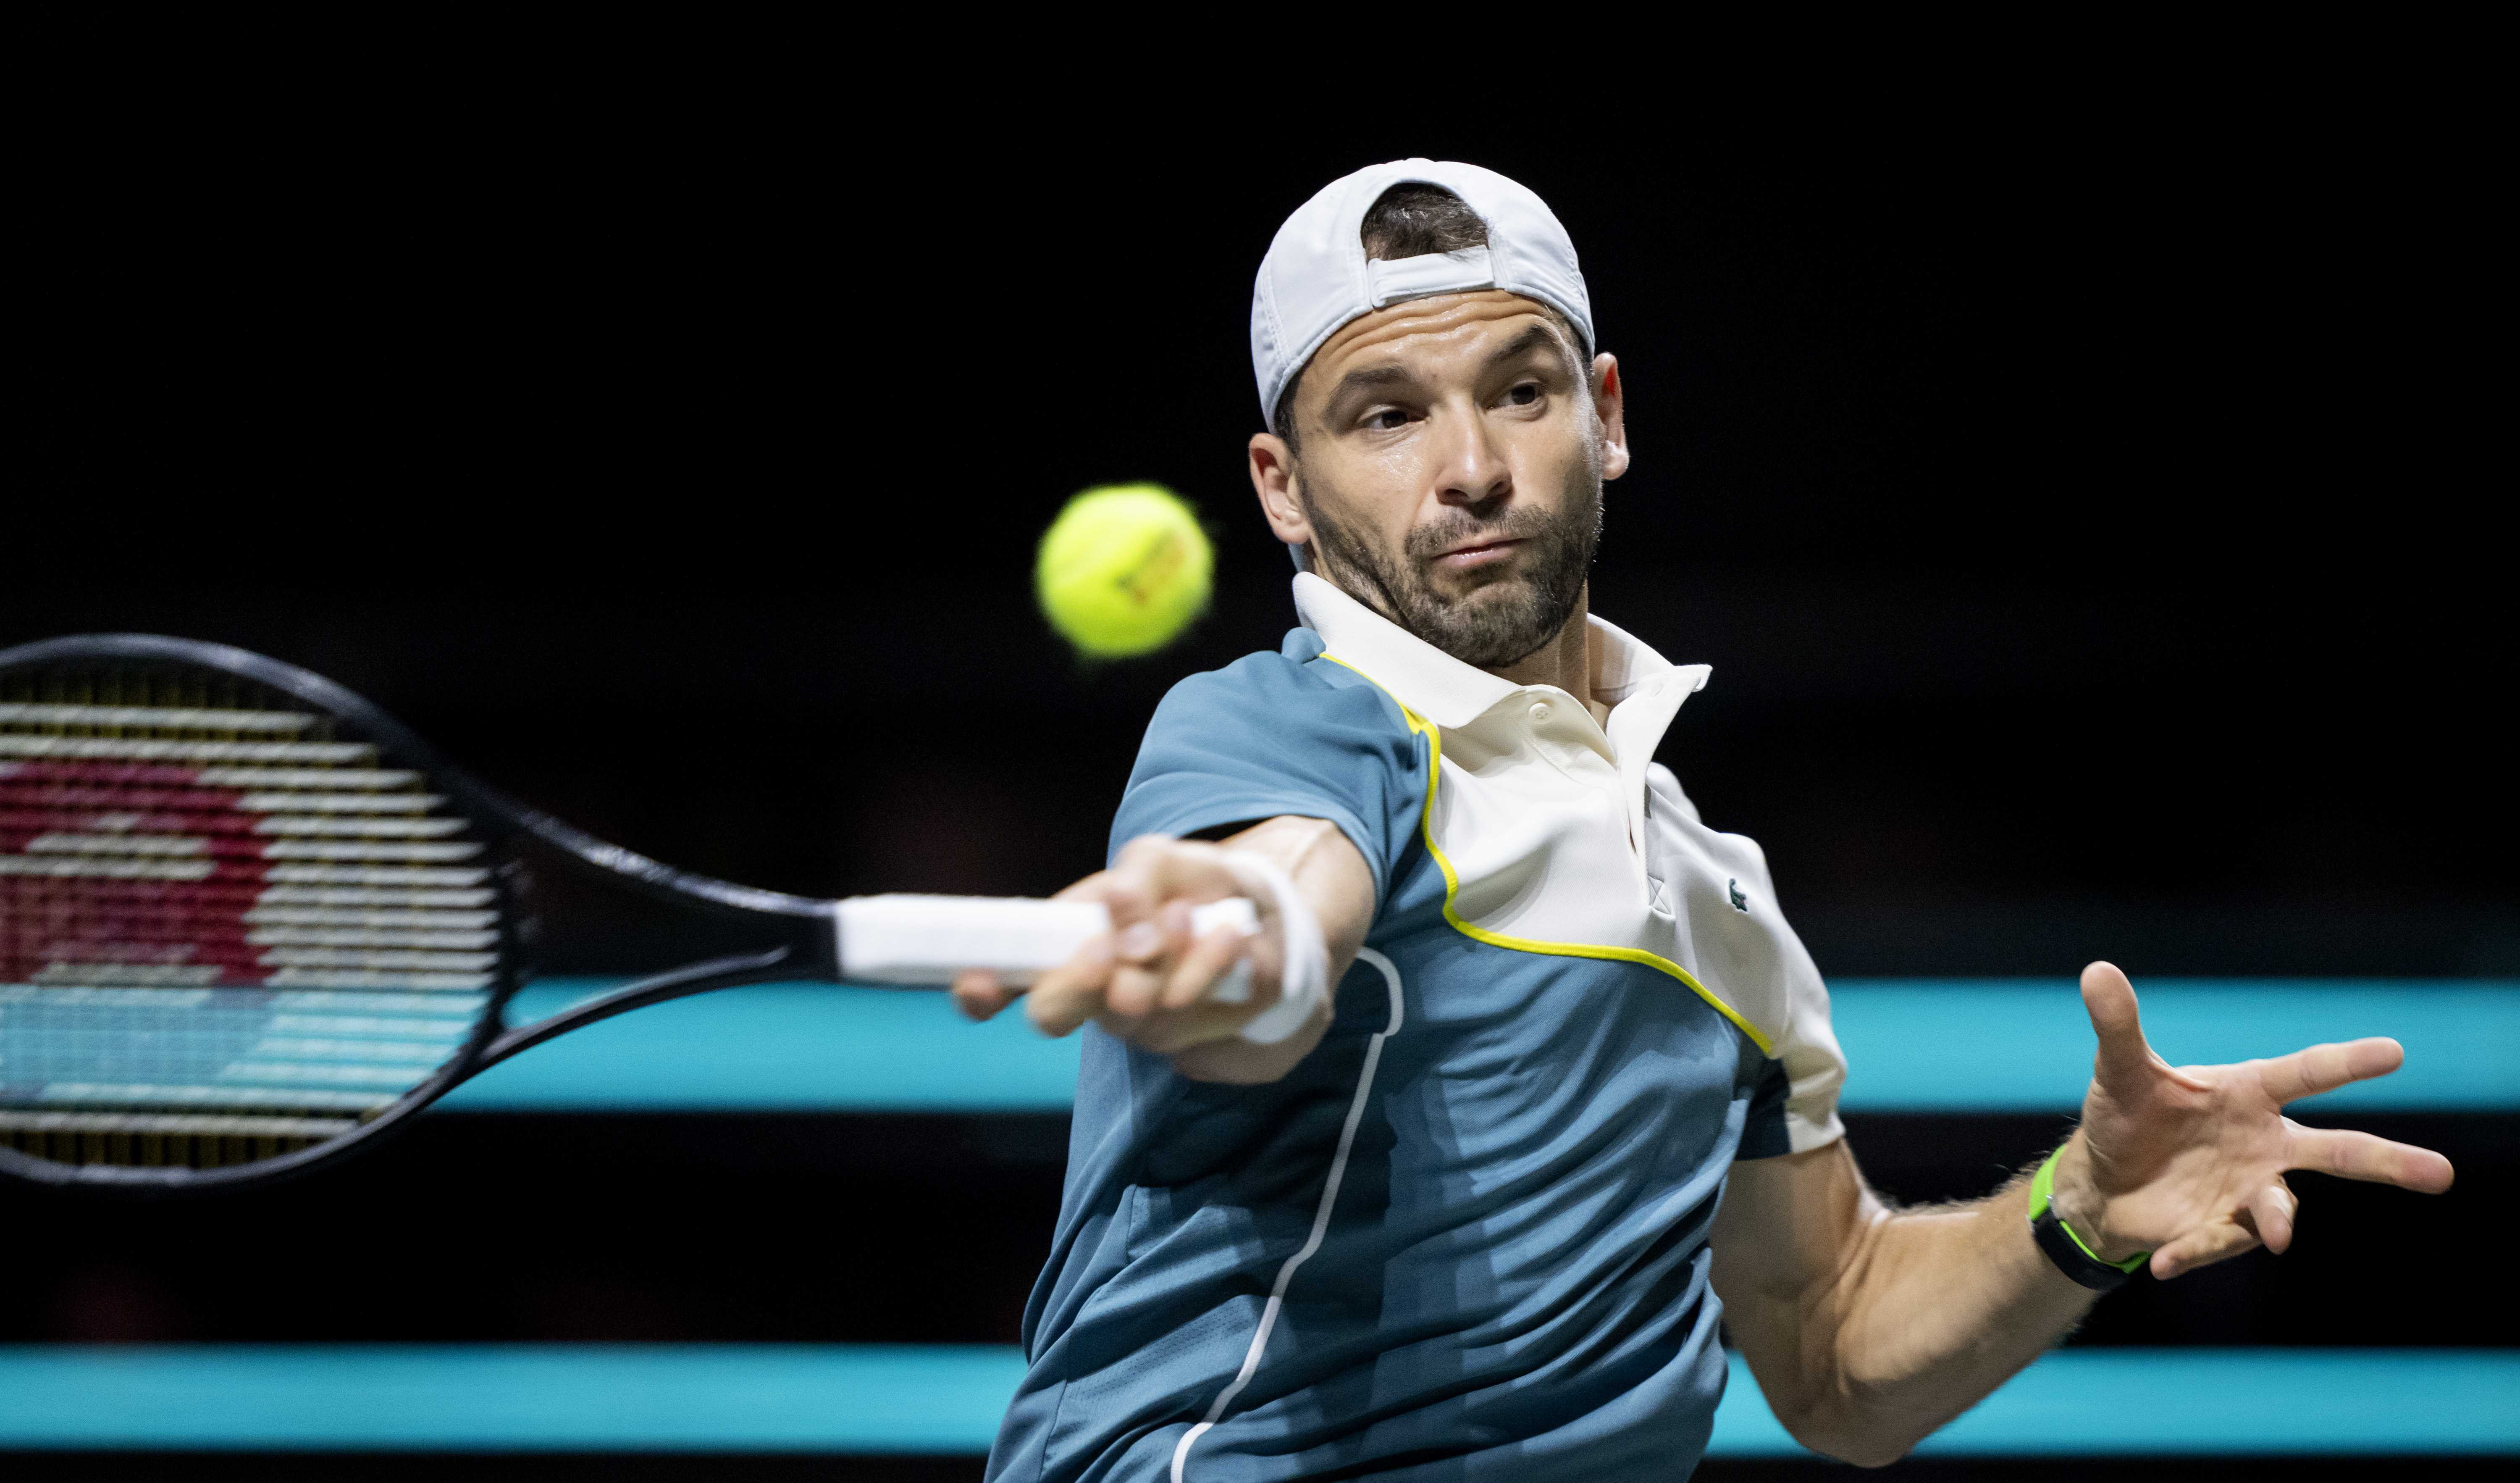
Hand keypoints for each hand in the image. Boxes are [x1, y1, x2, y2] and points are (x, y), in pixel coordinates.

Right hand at [949, 835, 1293, 1057]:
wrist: (1262, 910)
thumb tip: (1122, 918)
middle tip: (1107, 948)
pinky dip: (1210, 965)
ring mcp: (1139, 1025)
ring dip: (1165, 956)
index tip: (978, 980)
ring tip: (1190, 914)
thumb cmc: (1187, 884)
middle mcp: (1093, 996)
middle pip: (1051, 1016)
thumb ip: (1131, 881)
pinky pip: (1192, 1013)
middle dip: (1076, 982)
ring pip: (1130, 1012)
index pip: (1004, 984)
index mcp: (1066, 952)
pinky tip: (1229, 936)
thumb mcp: (1157, 859)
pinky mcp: (1195, 1036)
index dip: (980, 991)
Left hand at [2048, 962, 2455, 1279]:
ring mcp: (2249, 1190)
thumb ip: (2118, 1026)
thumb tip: (2096, 971)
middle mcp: (2264, 1143)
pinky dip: (2192, 1251)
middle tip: (2439, 1174)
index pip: (2306, 1073)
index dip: (2348, 1062)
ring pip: (2282, 1207)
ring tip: (2278, 1234)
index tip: (2395, 1052)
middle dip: (2387, 1161)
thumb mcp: (2118, 1071)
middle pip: (2335, 1150)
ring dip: (2279, 1219)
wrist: (2103, 1180)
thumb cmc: (2125, 1115)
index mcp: (2249, 1093)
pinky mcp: (2222, 1230)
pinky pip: (2216, 1241)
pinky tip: (2162, 1262)